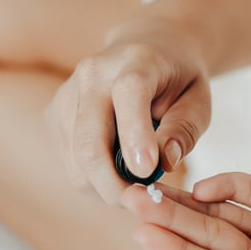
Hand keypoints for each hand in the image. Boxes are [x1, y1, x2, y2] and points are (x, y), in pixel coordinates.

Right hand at [45, 15, 210, 203]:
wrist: (145, 48)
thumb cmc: (177, 80)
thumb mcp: (197, 100)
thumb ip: (183, 130)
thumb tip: (165, 162)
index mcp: (135, 61)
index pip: (128, 95)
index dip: (135, 136)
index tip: (148, 173)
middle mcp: (92, 74)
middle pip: (90, 142)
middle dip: (115, 185)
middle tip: (144, 201)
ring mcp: (66, 94)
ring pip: (76, 162)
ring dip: (105, 187)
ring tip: (135, 184)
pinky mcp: (53, 114)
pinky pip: (69, 163)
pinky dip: (92, 180)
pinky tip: (116, 171)